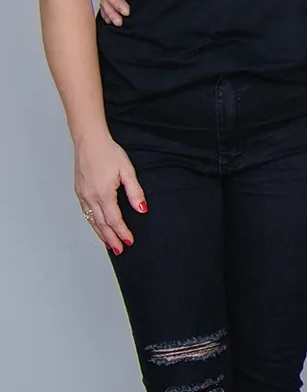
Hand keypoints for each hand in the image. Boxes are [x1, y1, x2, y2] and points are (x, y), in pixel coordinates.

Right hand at [74, 135, 145, 254]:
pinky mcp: (79, 191)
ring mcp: (82, 194)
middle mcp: (90, 196)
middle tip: (119, 250)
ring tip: (108, 244)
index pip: (114, 219)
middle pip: (101, 223)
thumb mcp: (127, 171)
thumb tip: (142, 209)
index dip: (122, 232)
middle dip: (111, 238)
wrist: (89, 141)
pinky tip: (97, 227)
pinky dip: (92, 222)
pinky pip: (85, 212)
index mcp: (103, 193)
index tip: (129, 241)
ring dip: (100, 233)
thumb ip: (135, 192)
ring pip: (91, 219)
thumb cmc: (109, 153)